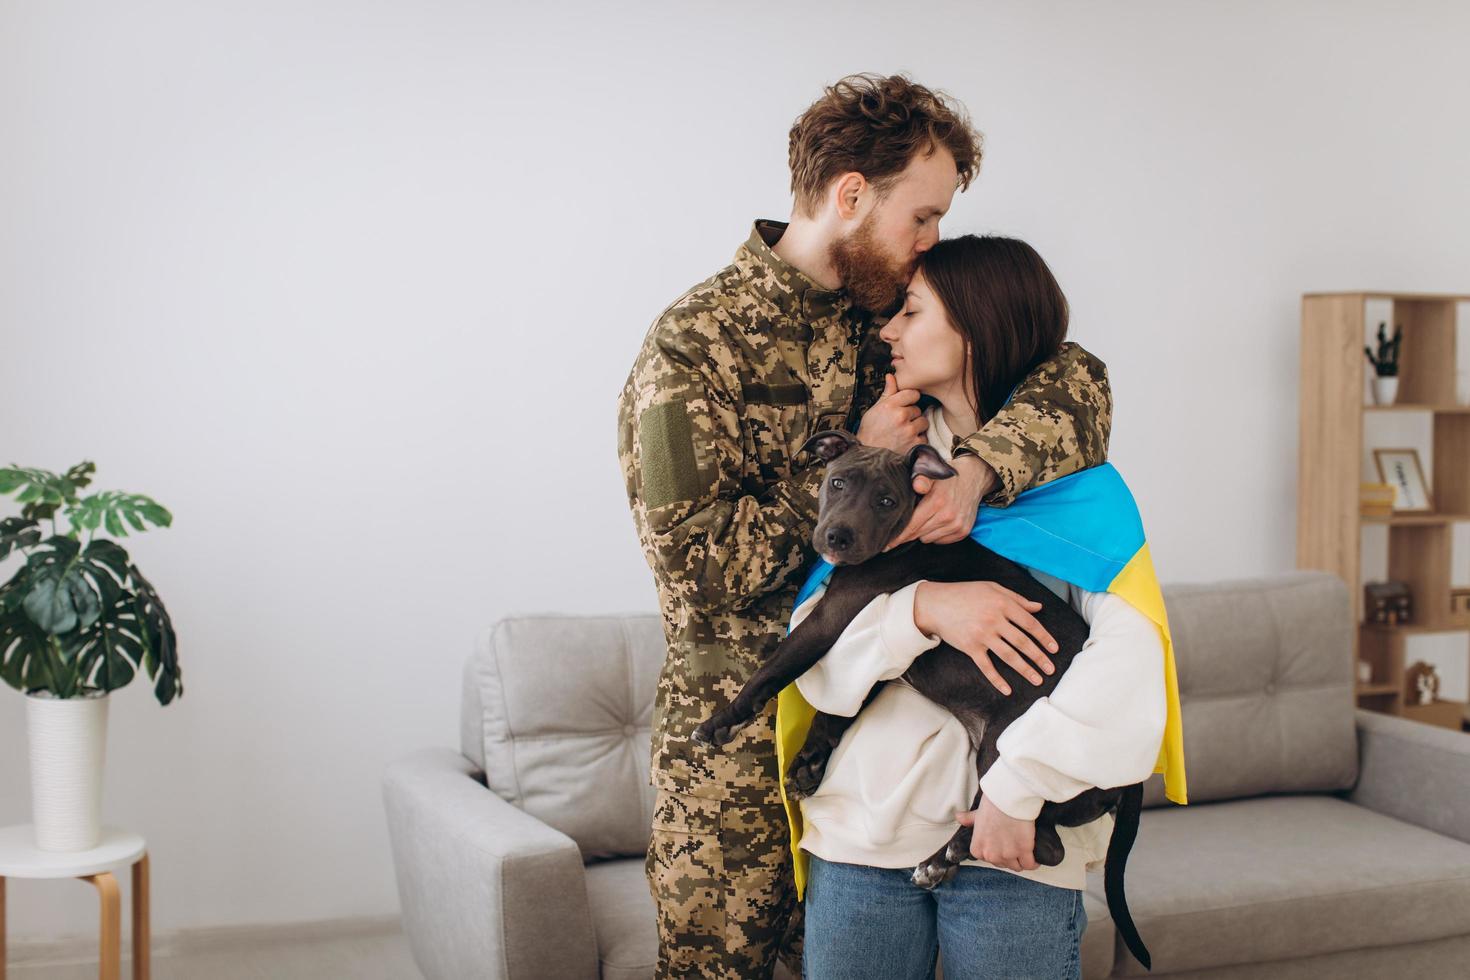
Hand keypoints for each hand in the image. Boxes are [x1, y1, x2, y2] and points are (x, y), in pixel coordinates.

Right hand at [855, 373, 926, 453]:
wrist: (868, 457)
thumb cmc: (870, 432)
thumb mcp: (875, 410)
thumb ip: (887, 393)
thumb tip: (891, 376)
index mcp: (890, 405)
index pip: (913, 393)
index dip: (909, 400)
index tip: (904, 406)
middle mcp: (901, 416)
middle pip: (917, 409)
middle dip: (911, 415)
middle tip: (899, 423)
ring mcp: (909, 431)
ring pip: (923, 422)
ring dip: (916, 427)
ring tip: (903, 433)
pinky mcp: (915, 444)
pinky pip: (924, 437)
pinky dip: (917, 440)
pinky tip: (906, 442)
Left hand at [884, 454, 994, 549]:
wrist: (974, 477)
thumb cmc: (946, 477)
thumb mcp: (931, 473)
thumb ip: (921, 478)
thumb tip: (916, 485)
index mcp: (937, 502)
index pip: (911, 526)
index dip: (897, 537)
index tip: (885, 545)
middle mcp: (948, 516)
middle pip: (917, 534)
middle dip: (907, 534)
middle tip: (898, 531)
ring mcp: (957, 525)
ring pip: (927, 539)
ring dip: (923, 532)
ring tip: (925, 518)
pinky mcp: (963, 531)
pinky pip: (940, 541)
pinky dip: (935, 535)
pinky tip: (937, 522)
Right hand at [912, 580, 1057, 694]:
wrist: (935, 604)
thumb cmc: (965, 593)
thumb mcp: (992, 588)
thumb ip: (1016, 598)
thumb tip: (1038, 607)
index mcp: (1002, 604)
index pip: (1030, 624)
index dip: (1044, 637)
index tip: (1054, 649)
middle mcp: (994, 620)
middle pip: (1023, 642)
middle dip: (1039, 657)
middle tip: (1051, 669)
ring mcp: (982, 635)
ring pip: (1009, 656)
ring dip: (1025, 670)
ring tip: (1037, 680)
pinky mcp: (970, 647)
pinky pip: (986, 667)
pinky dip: (997, 680)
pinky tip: (1007, 690)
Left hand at [957, 796, 1037, 870]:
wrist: (1008, 799)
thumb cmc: (993, 804)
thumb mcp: (977, 814)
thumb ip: (969, 819)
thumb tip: (959, 817)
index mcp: (978, 849)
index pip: (990, 860)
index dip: (998, 852)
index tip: (1003, 844)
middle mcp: (991, 855)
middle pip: (1004, 864)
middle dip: (1009, 856)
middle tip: (1014, 844)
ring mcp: (1008, 854)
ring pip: (1017, 866)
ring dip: (1021, 859)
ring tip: (1024, 849)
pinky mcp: (1024, 851)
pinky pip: (1030, 865)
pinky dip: (1034, 862)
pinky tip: (1034, 855)